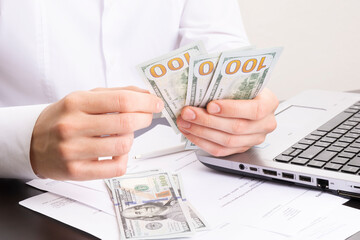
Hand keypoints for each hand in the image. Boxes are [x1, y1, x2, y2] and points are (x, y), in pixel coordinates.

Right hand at [30, 86, 163, 179]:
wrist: (33, 142)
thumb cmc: (64, 118)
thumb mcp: (84, 98)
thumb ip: (116, 94)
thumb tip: (146, 96)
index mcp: (76, 103)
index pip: (121, 101)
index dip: (145, 103)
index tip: (156, 104)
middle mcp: (72, 126)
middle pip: (125, 123)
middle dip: (144, 118)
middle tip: (147, 117)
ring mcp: (72, 151)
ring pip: (123, 146)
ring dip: (131, 138)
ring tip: (123, 134)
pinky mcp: (76, 171)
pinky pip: (116, 167)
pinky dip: (124, 158)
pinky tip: (117, 152)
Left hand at [177, 88, 277, 156]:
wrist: (244, 98)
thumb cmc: (241, 87)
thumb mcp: (240, 79)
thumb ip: (227, 80)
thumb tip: (204, 75)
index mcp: (269, 103)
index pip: (255, 110)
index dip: (231, 109)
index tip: (210, 105)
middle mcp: (265, 123)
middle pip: (237, 127)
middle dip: (208, 120)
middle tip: (188, 112)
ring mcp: (254, 139)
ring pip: (227, 141)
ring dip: (201, 132)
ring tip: (185, 122)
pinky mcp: (240, 148)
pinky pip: (221, 151)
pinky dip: (202, 141)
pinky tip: (190, 132)